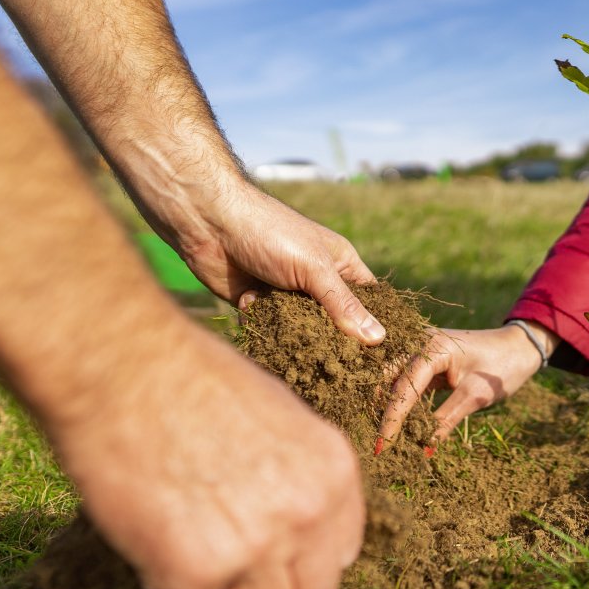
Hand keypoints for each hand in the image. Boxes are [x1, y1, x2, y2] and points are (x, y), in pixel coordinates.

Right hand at [52, 327, 365, 588]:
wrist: (124, 366)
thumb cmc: (191, 377)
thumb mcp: (279, 416)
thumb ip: (298, 473)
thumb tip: (294, 522)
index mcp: (334, 473)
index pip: (340, 553)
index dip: (304, 557)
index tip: (274, 552)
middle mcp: (308, 514)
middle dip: (272, 587)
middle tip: (229, 562)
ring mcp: (255, 548)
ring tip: (186, 550)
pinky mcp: (194, 573)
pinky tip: (149, 549)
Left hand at [175, 183, 385, 344]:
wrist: (209, 224)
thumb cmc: (270, 234)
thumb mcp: (314, 269)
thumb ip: (343, 305)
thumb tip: (378, 339)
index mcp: (340, 264)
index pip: (369, 301)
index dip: (374, 326)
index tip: (379, 358)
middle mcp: (317, 281)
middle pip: (336, 322)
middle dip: (332, 339)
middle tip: (337, 364)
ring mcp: (288, 294)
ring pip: (303, 330)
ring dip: (295, 336)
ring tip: (293, 340)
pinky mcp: (260, 306)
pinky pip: (272, 330)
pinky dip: (265, 329)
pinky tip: (256, 313)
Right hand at [377, 323, 555, 444]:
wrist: (520, 346)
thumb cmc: (502, 367)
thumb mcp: (475, 396)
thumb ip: (446, 419)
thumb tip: (422, 448)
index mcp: (433, 346)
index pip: (404, 386)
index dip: (392, 418)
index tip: (382, 445)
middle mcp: (419, 341)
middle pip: (386, 377)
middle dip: (379, 409)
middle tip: (375, 442)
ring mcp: (419, 348)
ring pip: (390, 378)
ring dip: (384, 404)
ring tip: (381, 435)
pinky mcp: (423, 358)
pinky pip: (402, 379)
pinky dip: (397, 399)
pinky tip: (394, 422)